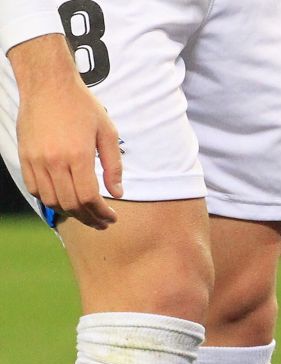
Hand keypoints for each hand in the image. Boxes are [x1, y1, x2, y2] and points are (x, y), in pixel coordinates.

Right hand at [11, 35, 122, 228]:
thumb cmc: (81, 106)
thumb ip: (113, 166)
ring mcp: (35, 159)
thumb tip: (117, 194)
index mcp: (77, 155)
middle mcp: (53, 160)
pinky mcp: (24, 156)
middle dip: (89, 218)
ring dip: (69, 212)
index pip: (89, 198)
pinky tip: (64, 200)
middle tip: (102, 223)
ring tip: (85, 214)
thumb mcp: (107, 133)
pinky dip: (49, 200)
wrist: (48, 83)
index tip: (111, 218)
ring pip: (51, 200)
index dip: (102, 213)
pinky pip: (34, 188)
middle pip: (70, 204)